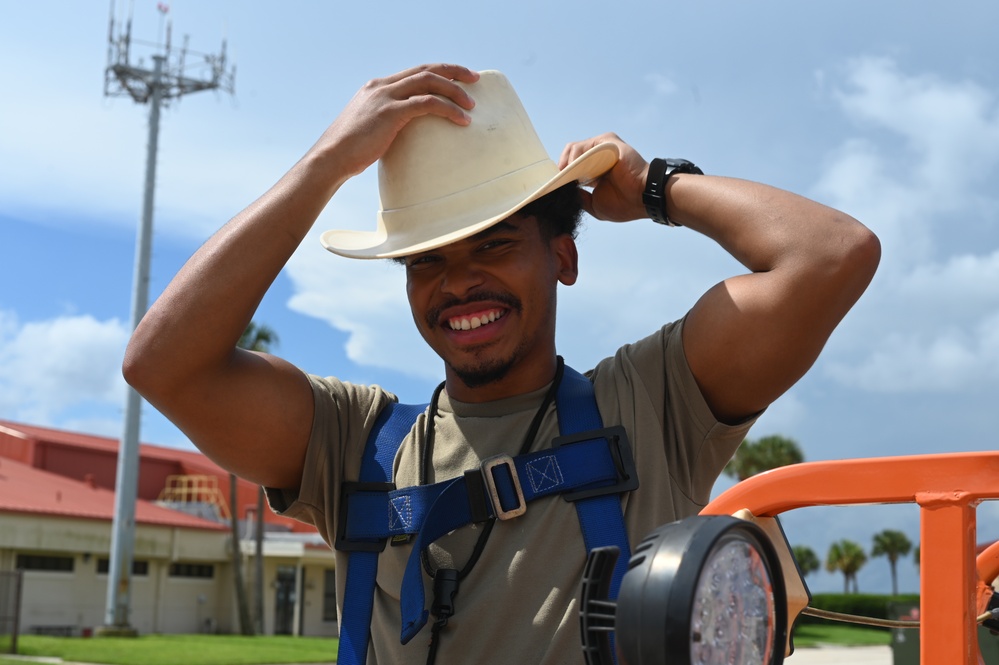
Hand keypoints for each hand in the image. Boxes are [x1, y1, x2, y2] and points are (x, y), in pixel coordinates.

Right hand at [313, 64, 479, 179]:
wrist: (330, 158)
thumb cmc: (349, 152)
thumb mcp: (369, 129)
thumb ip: (387, 124)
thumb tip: (405, 136)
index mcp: (377, 87)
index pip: (414, 72)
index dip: (439, 72)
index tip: (458, 78)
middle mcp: (382, 86)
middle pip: (426, 69)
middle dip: (453, 72)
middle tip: (474, 79)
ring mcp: (385, 97)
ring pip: (429, 82)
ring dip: (454, 91)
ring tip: (472, 104)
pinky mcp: (390, 112)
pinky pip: (427, 104)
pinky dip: (448, 109)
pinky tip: (462, 120)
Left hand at [558, 133, 649, 221]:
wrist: (642, 198)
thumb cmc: (624, 204)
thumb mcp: (594, 206)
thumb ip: (580, 198)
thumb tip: (565, 193)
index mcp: (594, 171)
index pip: (571, 167)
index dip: (560, 175)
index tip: (553, 187)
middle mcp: (598, 157)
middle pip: (570, 156)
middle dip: (560, 169)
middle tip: (557, 182)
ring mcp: (603, 148)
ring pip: (574, 148)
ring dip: (566, 163)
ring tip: (566, 177)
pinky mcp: (608, 142)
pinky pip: (585, 145)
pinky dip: (575, 155)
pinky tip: (574, 168)